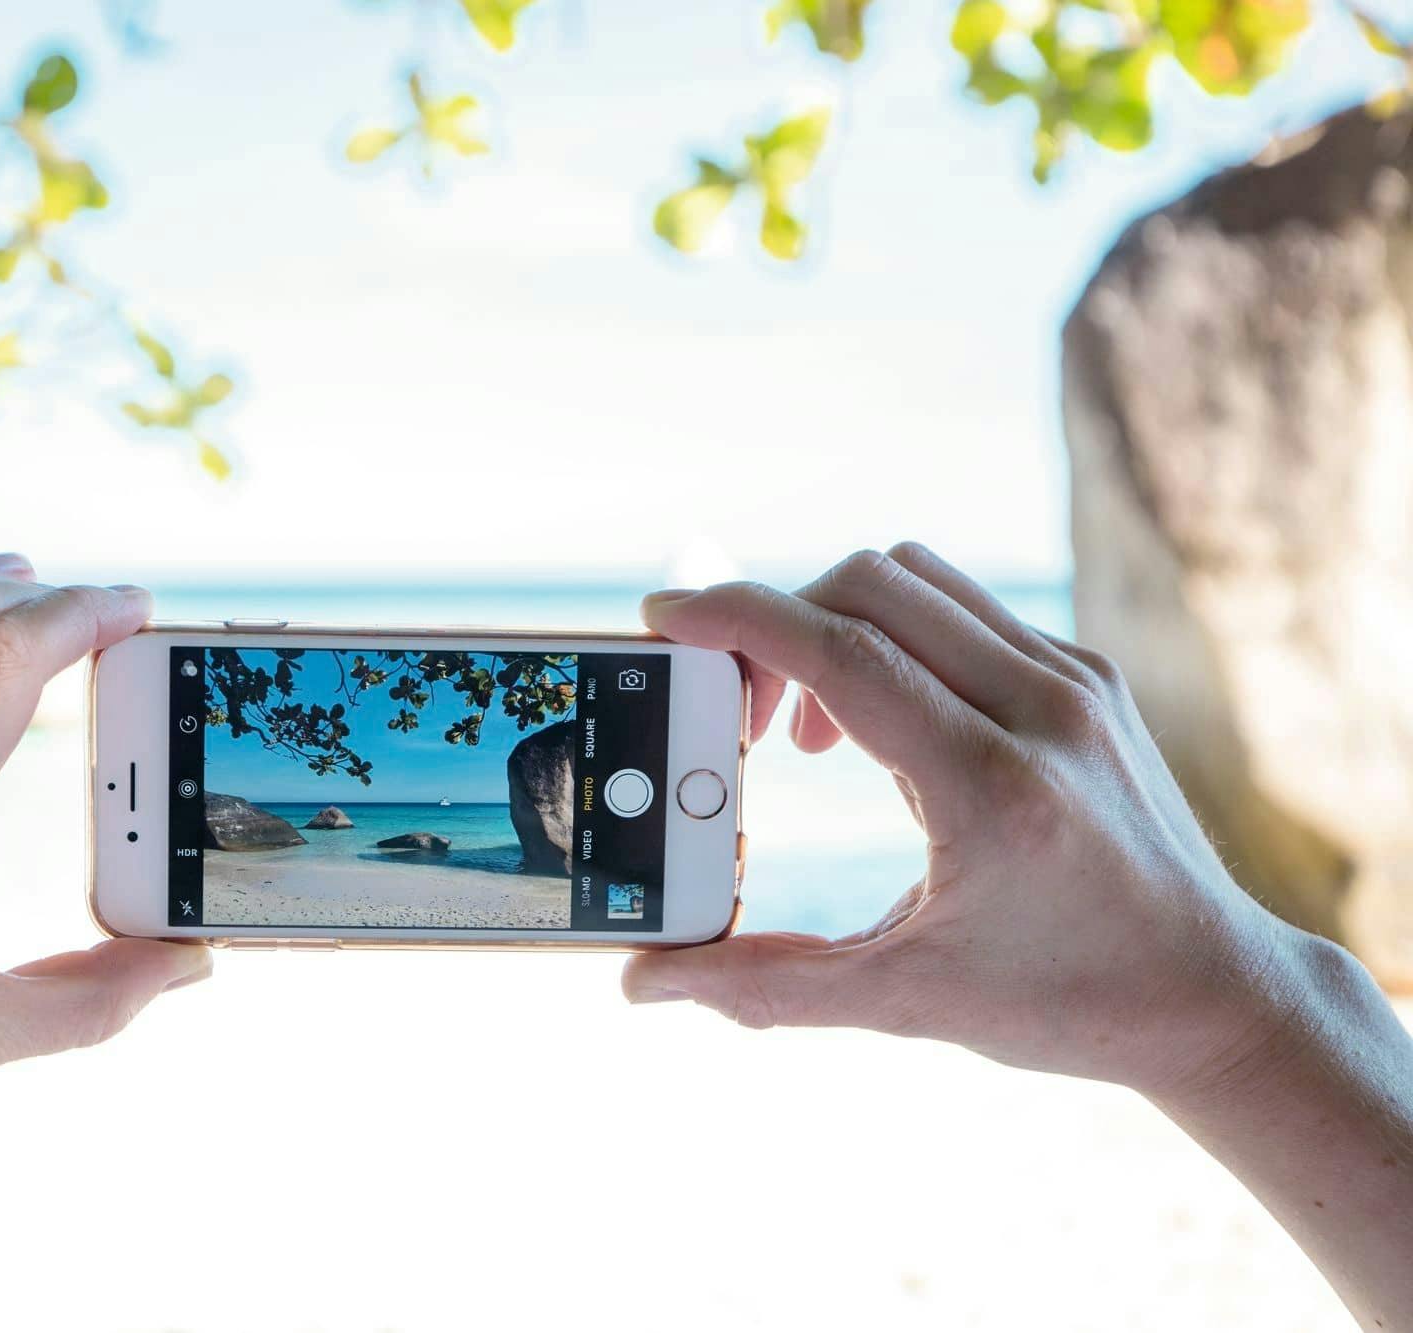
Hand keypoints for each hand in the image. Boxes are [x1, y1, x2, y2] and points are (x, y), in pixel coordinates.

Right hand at [624, 543, 1297, 1096]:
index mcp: (994, 786)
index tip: (663, 616)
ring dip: (835, 623)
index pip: (843, 650)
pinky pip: (962, 609)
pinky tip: (881, 725)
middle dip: (775, 623)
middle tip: (743, 714)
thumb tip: (645, 983)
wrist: (1216, 994)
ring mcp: (1074, 683)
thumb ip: (765, 986)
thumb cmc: (1067, 1002)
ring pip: (916, 580)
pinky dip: (892, 637)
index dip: (737, 619)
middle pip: (869, 586)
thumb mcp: (904, 1001)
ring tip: (812, 728)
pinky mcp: (1088, 677)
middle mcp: (1043, 710)